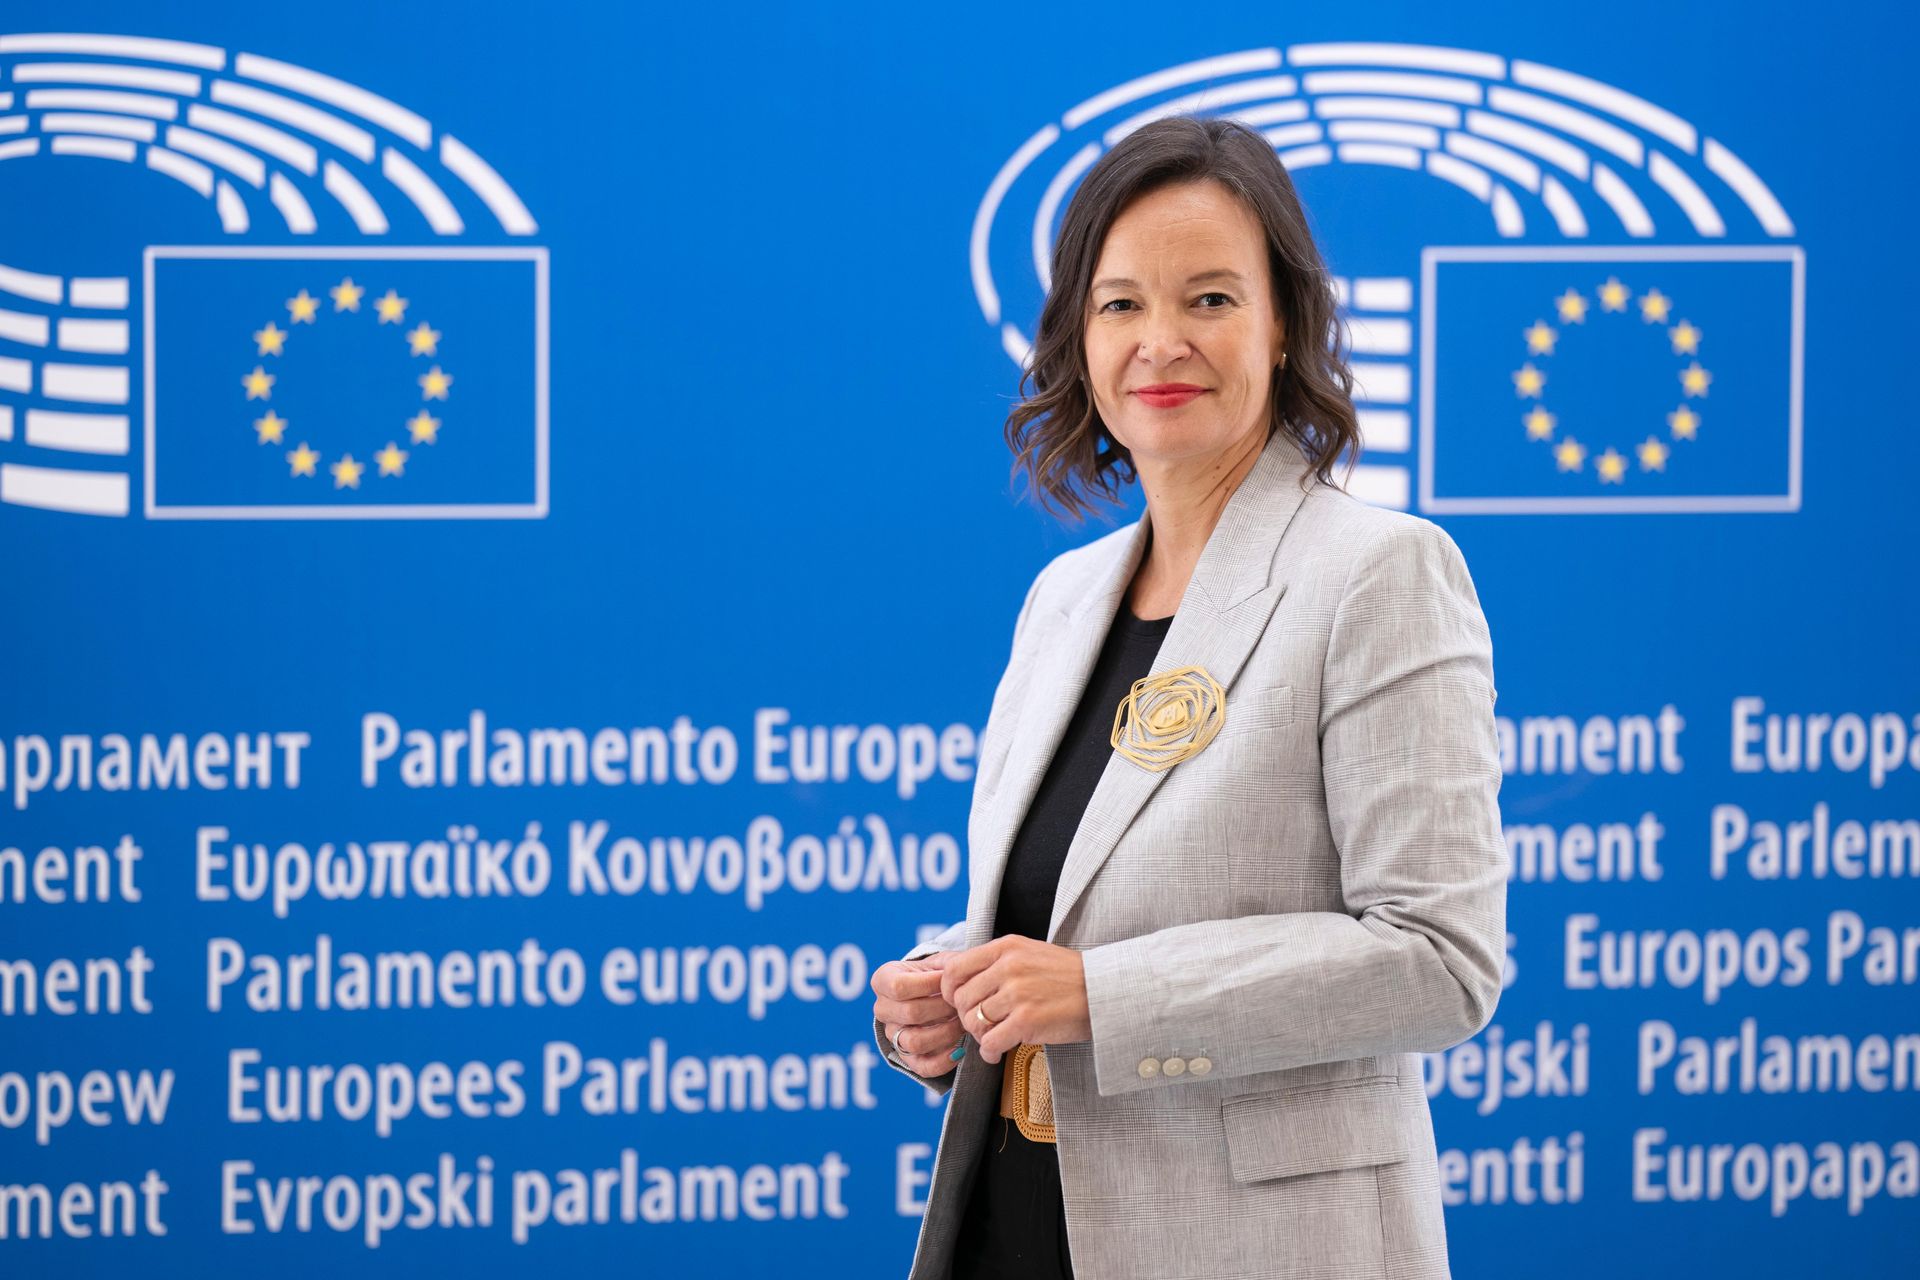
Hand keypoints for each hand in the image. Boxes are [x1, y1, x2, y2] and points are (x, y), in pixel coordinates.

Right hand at [871, 953, 964, 1078]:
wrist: (931, 995)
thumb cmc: (936, 975)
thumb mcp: (939, 962)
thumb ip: (950, 964)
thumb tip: (962, 974)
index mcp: (883, 980)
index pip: (899, 986)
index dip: (929, 984)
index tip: (949, 981)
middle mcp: (882, 1009)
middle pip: (910, 1013)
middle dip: (943, 1008)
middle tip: (962, 1003)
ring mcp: (892, 1035)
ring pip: (914, 1042)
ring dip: (945, 1033)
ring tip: (962, 1023)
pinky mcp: (907, 1058)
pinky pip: (922, 1067)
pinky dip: (943, 1061)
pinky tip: (960, 1050)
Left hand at [939, 936, 1092, 1065]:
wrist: (1102, 991)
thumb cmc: (1066, 975)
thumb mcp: (1029, 952)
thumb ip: (996, 961)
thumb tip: (956, 974)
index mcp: (1006, 948)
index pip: (955, 968)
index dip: (948, 989)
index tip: (956, 1001)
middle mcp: (1008, 967)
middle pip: (962, 998)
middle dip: (966, 1016)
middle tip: (979, 1024)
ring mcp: (1017, 993)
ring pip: (973, 1021)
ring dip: (979, 1035)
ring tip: (991, 1038)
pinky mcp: (1027, 1020)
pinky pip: (990, 1042)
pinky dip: (988, 1052)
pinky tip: (996, 1053)